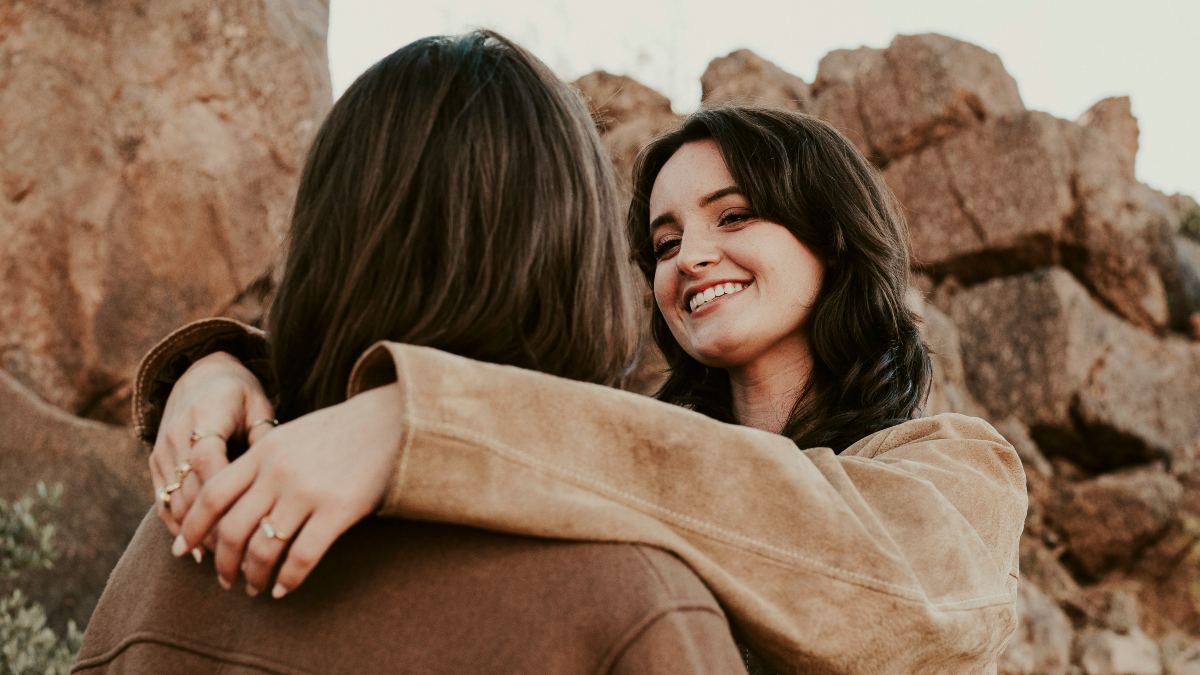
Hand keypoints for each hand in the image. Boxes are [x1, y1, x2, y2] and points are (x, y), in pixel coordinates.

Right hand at [150, 352, 275, 538]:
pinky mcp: (155, 462)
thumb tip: (276, 475)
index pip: (208, 461)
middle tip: (241, 556)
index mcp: (205, 416)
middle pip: (189, 488)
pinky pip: (162, 500)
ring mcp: (162, 451)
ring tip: (223, 562)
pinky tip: (196, 551)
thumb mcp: (258, 403)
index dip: (226, 495)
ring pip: (173, 500)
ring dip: (195, 533)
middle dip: (213, 525)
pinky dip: (177, 526)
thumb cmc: (238, 391)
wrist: (198, 372)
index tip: (250, 524)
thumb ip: (263, 436)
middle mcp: (176, 435)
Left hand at [170, 383, 404, 597]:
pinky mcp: (338, 509)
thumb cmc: (340, 431)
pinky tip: (283, 588)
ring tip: (255, 588)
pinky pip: (302, 556)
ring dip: (254, 576)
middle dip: (223, 562)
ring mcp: (308, 491)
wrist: (392, 420)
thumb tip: (230, 503)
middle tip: (224, 579)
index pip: (213, 494)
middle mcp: (279, 472)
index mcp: (264, 451)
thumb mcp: (291, 435)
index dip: (193, 526)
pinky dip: (288, 579)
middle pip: (233, 528)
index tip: (183, 549)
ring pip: (264, 548)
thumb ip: (261, 462)